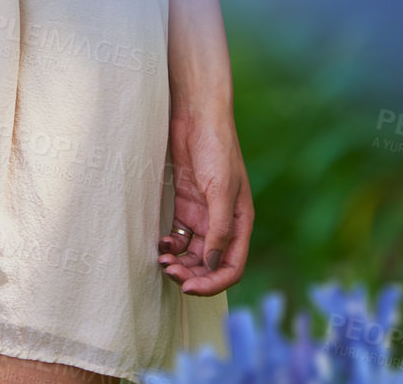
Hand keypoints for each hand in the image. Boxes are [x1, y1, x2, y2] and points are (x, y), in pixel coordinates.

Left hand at [156, 104, 252, 295]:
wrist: (197, 116)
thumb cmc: (217, 149)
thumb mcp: (221, 190)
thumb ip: (219, 229)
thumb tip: (212, 266)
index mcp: (240, 222)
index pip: (231, 267)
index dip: (213, 282)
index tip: (189, 287)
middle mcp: (223, 222)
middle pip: (210, 264)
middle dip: (192, 274)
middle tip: (170, 273)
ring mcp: (203, 214)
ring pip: (193, 253)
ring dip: (179, 262)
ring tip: (162, 261)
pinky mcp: (186, 204)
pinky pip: (179, 235)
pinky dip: (171, 245)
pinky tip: (161, 244)